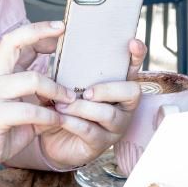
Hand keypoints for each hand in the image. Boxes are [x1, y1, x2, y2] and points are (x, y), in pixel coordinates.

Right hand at [0, 21, 67, 180]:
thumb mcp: (23, 110)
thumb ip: (41, 98)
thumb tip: (70, 91)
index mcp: (0, 74)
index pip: (16, 41)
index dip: (37, 31)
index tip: (59, 28)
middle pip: (12, 43)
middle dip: (38, 32)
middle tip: (62, 30)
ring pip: (31, 79)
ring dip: (57, 89)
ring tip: (71, 100)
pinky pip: (30, 110)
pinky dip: (49, 116)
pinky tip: (58, 121)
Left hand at [38, 38, 147, 170]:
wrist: (53, 141)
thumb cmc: (65, 107)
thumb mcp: (65, 88)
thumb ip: (64, 73)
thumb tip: (50, 51)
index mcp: (117, 85)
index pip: (133, 67)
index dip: (137, 55)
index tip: (132, 42)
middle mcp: (123, 105)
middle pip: (131, 92)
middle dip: (108, 89)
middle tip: (86, 92)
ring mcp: (115, 126)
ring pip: (108, 114)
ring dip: (83, 108)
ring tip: (62, 105)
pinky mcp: (101, 143)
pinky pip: (90, 131)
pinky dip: (73, 122)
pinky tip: (59, 118)